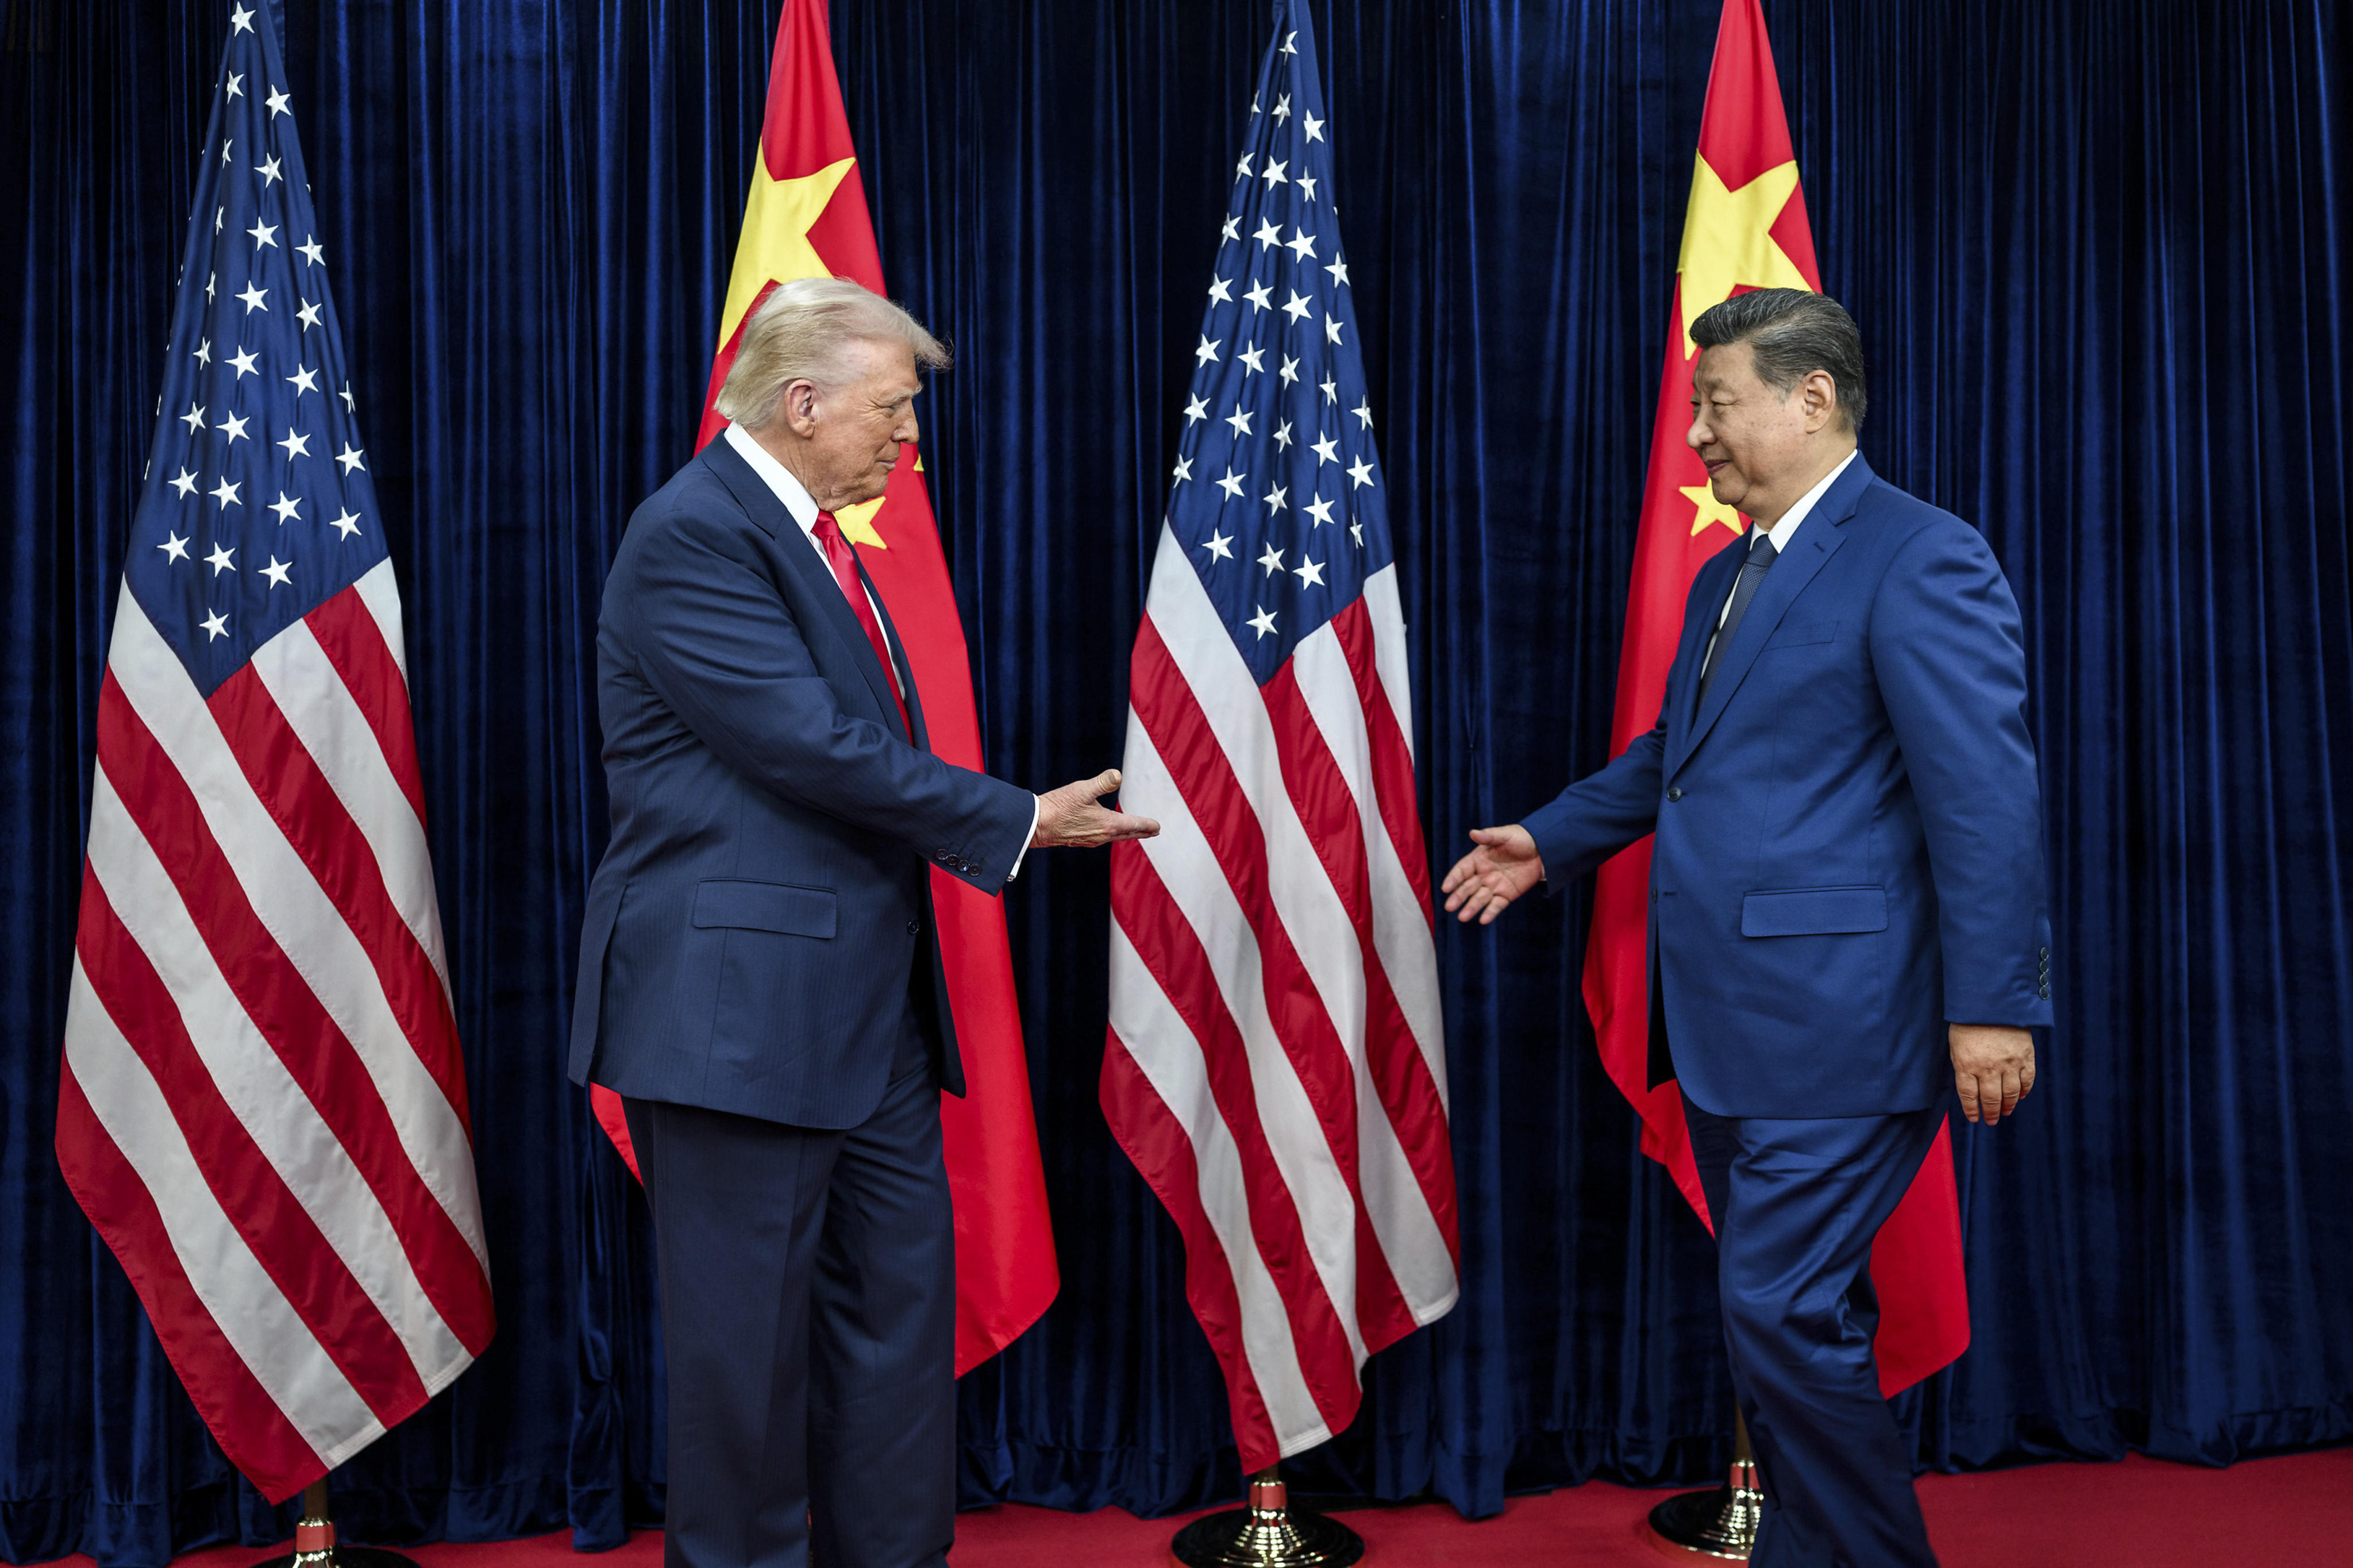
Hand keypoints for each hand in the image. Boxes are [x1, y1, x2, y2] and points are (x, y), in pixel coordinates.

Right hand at [1031, 769, 1159, 848]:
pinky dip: (1113, 835)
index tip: (1158, 827)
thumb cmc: (1058, 806)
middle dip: (1142, 832)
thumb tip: (1118, 775)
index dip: (1147, 825)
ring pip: (1116, 837)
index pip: (1133, 825)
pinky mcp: (1081, 840)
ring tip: (1135, 832)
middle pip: (1127, 834)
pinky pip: (1104, 838)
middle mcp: (1102, 835)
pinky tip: (1108, 832)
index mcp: (1107, 824)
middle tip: (1154, 831)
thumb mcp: (1082, 789)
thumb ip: (1103, 782)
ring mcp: (1091, 840)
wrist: (1036, 825)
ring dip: (1128, 834)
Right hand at [1439, 825, 1544, 923]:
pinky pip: (1496, 905)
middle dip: (1458, 897)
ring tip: (1462, 917)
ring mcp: (1494, 886)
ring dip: (1471, 908)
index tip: (1446, 888)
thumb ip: (1489, 836)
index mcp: (1478, 859)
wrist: (1544, 850)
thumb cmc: (1521, 839)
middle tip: (1449, 907)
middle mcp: (1483, 874)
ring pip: (1479, 899)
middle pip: (1467, 887)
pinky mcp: (1506, 895)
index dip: (1453, 879)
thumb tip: (1473, 833)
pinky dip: (1490, 912)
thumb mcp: (1505, 835)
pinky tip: (1483, 920)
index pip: (1462, 870)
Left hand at [1950, 1024, 2035, 1125]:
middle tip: (1992, 1120)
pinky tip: (2021, 1096)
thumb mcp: (1956, 1046)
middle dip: (1991, 1113)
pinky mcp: (2025, 1056)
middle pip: (1991, 1099)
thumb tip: (1970, 1090)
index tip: (1975, 1119)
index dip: (1972, 1110)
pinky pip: (2027, 1080)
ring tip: (2006, 1111)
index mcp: (1967, 1064)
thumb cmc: (1969, 1023)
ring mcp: (2009, 1063)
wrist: (1992, 1001)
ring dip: (2008, 1106)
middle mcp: (1988, 1067)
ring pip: (2011, 1093)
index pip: (1968, 1096)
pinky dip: (2025, 1091)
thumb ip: (1963, 1068)